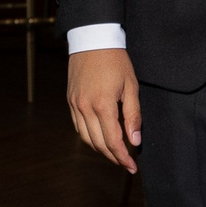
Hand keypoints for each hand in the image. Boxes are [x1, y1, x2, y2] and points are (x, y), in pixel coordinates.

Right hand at [68, 48, 140, 171]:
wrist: (92, 39)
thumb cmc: (115, 61)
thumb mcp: (131, 86)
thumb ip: (133, 115)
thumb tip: (134, 141)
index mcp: (103, 105)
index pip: (113, 141)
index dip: (123, 157)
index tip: (132, 167)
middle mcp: (85, 108)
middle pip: (99, 144)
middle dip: (113, 156)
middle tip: (126, 162)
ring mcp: (75, 105)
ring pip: (86, 138)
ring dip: (100, 149)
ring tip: (115, 152)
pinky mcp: (71, 101)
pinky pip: (78, 127)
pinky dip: (89, 137)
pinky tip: (100, 137)